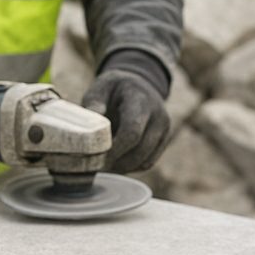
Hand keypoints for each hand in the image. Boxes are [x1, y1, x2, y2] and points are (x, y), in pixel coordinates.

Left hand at [82, 52, 170, 172]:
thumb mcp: (101, 88)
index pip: (132, 131)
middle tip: (96, 167)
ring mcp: (164, 129)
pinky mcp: (164, 140)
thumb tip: (89, 128)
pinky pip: (148, 163)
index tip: (97, 158)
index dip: (115, 149)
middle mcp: (158, 115)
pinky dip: (130, 168)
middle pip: (140, 150)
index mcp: (141, 100)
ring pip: (145, 161)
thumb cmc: (114, 89)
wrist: (138, 85)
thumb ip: (94, 104)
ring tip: (103, 167)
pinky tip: (115, 163)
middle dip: (117, 162)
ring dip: (123, 168)